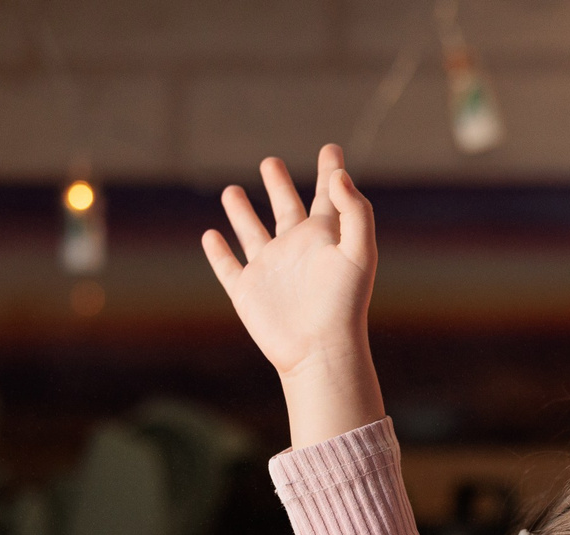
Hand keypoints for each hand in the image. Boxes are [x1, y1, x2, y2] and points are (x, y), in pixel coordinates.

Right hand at [201, 143, 384, 446]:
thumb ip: (354, 211)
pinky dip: (217, 252)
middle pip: (286, 208)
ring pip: (252, 232)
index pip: (328, 196)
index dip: (331, 172)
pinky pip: (228, 267)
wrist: (320, 350)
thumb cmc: (345, 304)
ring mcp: (270, 270)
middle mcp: (296, 250)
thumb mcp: (359, 251)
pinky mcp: (247, 291)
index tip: (331, 150)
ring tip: (231, 190)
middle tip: (271, 161)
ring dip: (241, 212)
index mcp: (324, 238)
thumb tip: (340, 175)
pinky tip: (210, 236)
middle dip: (279, 184)